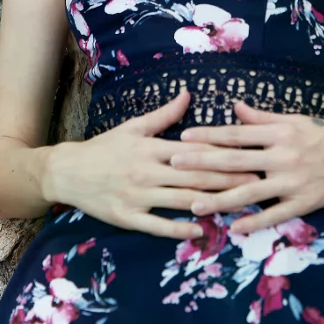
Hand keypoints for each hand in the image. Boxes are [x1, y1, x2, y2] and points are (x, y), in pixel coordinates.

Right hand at [44, 90, 259, 240]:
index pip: (194, 151)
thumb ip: (164, 116)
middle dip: (227, 179)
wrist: (67, 172)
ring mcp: (137, 196)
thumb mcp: (133, 128)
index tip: (248, 156)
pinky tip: (200, 228)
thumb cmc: (104, 148)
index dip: (223, 154)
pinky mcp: (127, 217)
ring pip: (181, 200)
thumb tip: (188, 94)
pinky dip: (179, 228)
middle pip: (194, 176)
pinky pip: (157, 225)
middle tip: (256, 183)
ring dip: (211, 203)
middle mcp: (147, 172)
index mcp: (151, 148)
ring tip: (238, 205)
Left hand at [169, 101, 323, 234]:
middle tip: (174, 166)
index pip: (237, 134)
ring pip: (249, 192)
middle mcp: (283, 156)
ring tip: (193, 204)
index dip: (209, 136)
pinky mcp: (304, 203)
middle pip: (235, 161)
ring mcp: (293, 181)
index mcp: (280, 132)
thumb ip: (262, 118)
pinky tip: (232, 228)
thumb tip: (235, 107)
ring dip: (219, 199)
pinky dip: (253, 222)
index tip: (184, 138)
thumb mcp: (296, 120)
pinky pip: (275, 215)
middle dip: (202, 164)